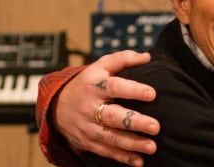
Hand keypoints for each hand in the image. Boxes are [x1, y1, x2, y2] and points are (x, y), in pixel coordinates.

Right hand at [55, 50, 159, 165]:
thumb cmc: (88, 83)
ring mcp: (88, 127)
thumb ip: (123, 59)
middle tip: (155, 126)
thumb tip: (147, 57)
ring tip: (152, 146)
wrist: (57, 106)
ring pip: (111, 137)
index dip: (133, 90)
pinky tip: (139, 161)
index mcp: (95, 86)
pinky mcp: (88, 142)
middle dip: (135, 123)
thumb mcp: (100, 66)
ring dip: (132, 144)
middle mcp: (90, 108)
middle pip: (113, 116)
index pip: (115, 87)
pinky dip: (122, 158)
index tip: (152, 94)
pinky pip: (106, 151)